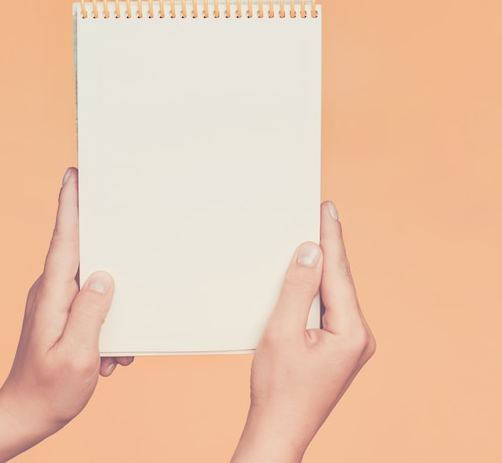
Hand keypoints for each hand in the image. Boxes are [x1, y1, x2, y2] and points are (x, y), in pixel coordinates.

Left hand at [0, 167, 133, 436]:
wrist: (24, 414)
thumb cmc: (50, 389)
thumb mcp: (78, 355)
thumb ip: (92, 312)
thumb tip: (104, 277)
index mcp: (53, 293)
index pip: (64, 239)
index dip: (70, 204)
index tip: (73, 174)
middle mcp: (51, 290)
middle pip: (79, 250)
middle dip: (102, 239)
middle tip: (118, 217)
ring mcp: (55, 301)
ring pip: (90, 281)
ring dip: (109, 306)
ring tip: (108, 350)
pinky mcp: (62, 313)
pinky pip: (90, 303)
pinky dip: (104, 323)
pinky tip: (107, 354)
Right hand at [232, 201, 374, 461]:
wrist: (279, 428)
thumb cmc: (278, 387)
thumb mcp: (282, 331)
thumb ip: (298, 289)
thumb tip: (311, 252)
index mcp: (351, 332)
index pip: (339, 272)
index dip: (330, 237)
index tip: (327, 208)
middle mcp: (359, 336)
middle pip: (340, 280)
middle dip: (328, 246)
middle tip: (322, 212)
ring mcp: (352, 343)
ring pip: (335, 293)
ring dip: (323, 266)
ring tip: (316, 234)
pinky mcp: (340, 347)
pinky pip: (331, 307)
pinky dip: (319, 287)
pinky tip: (312, 273)